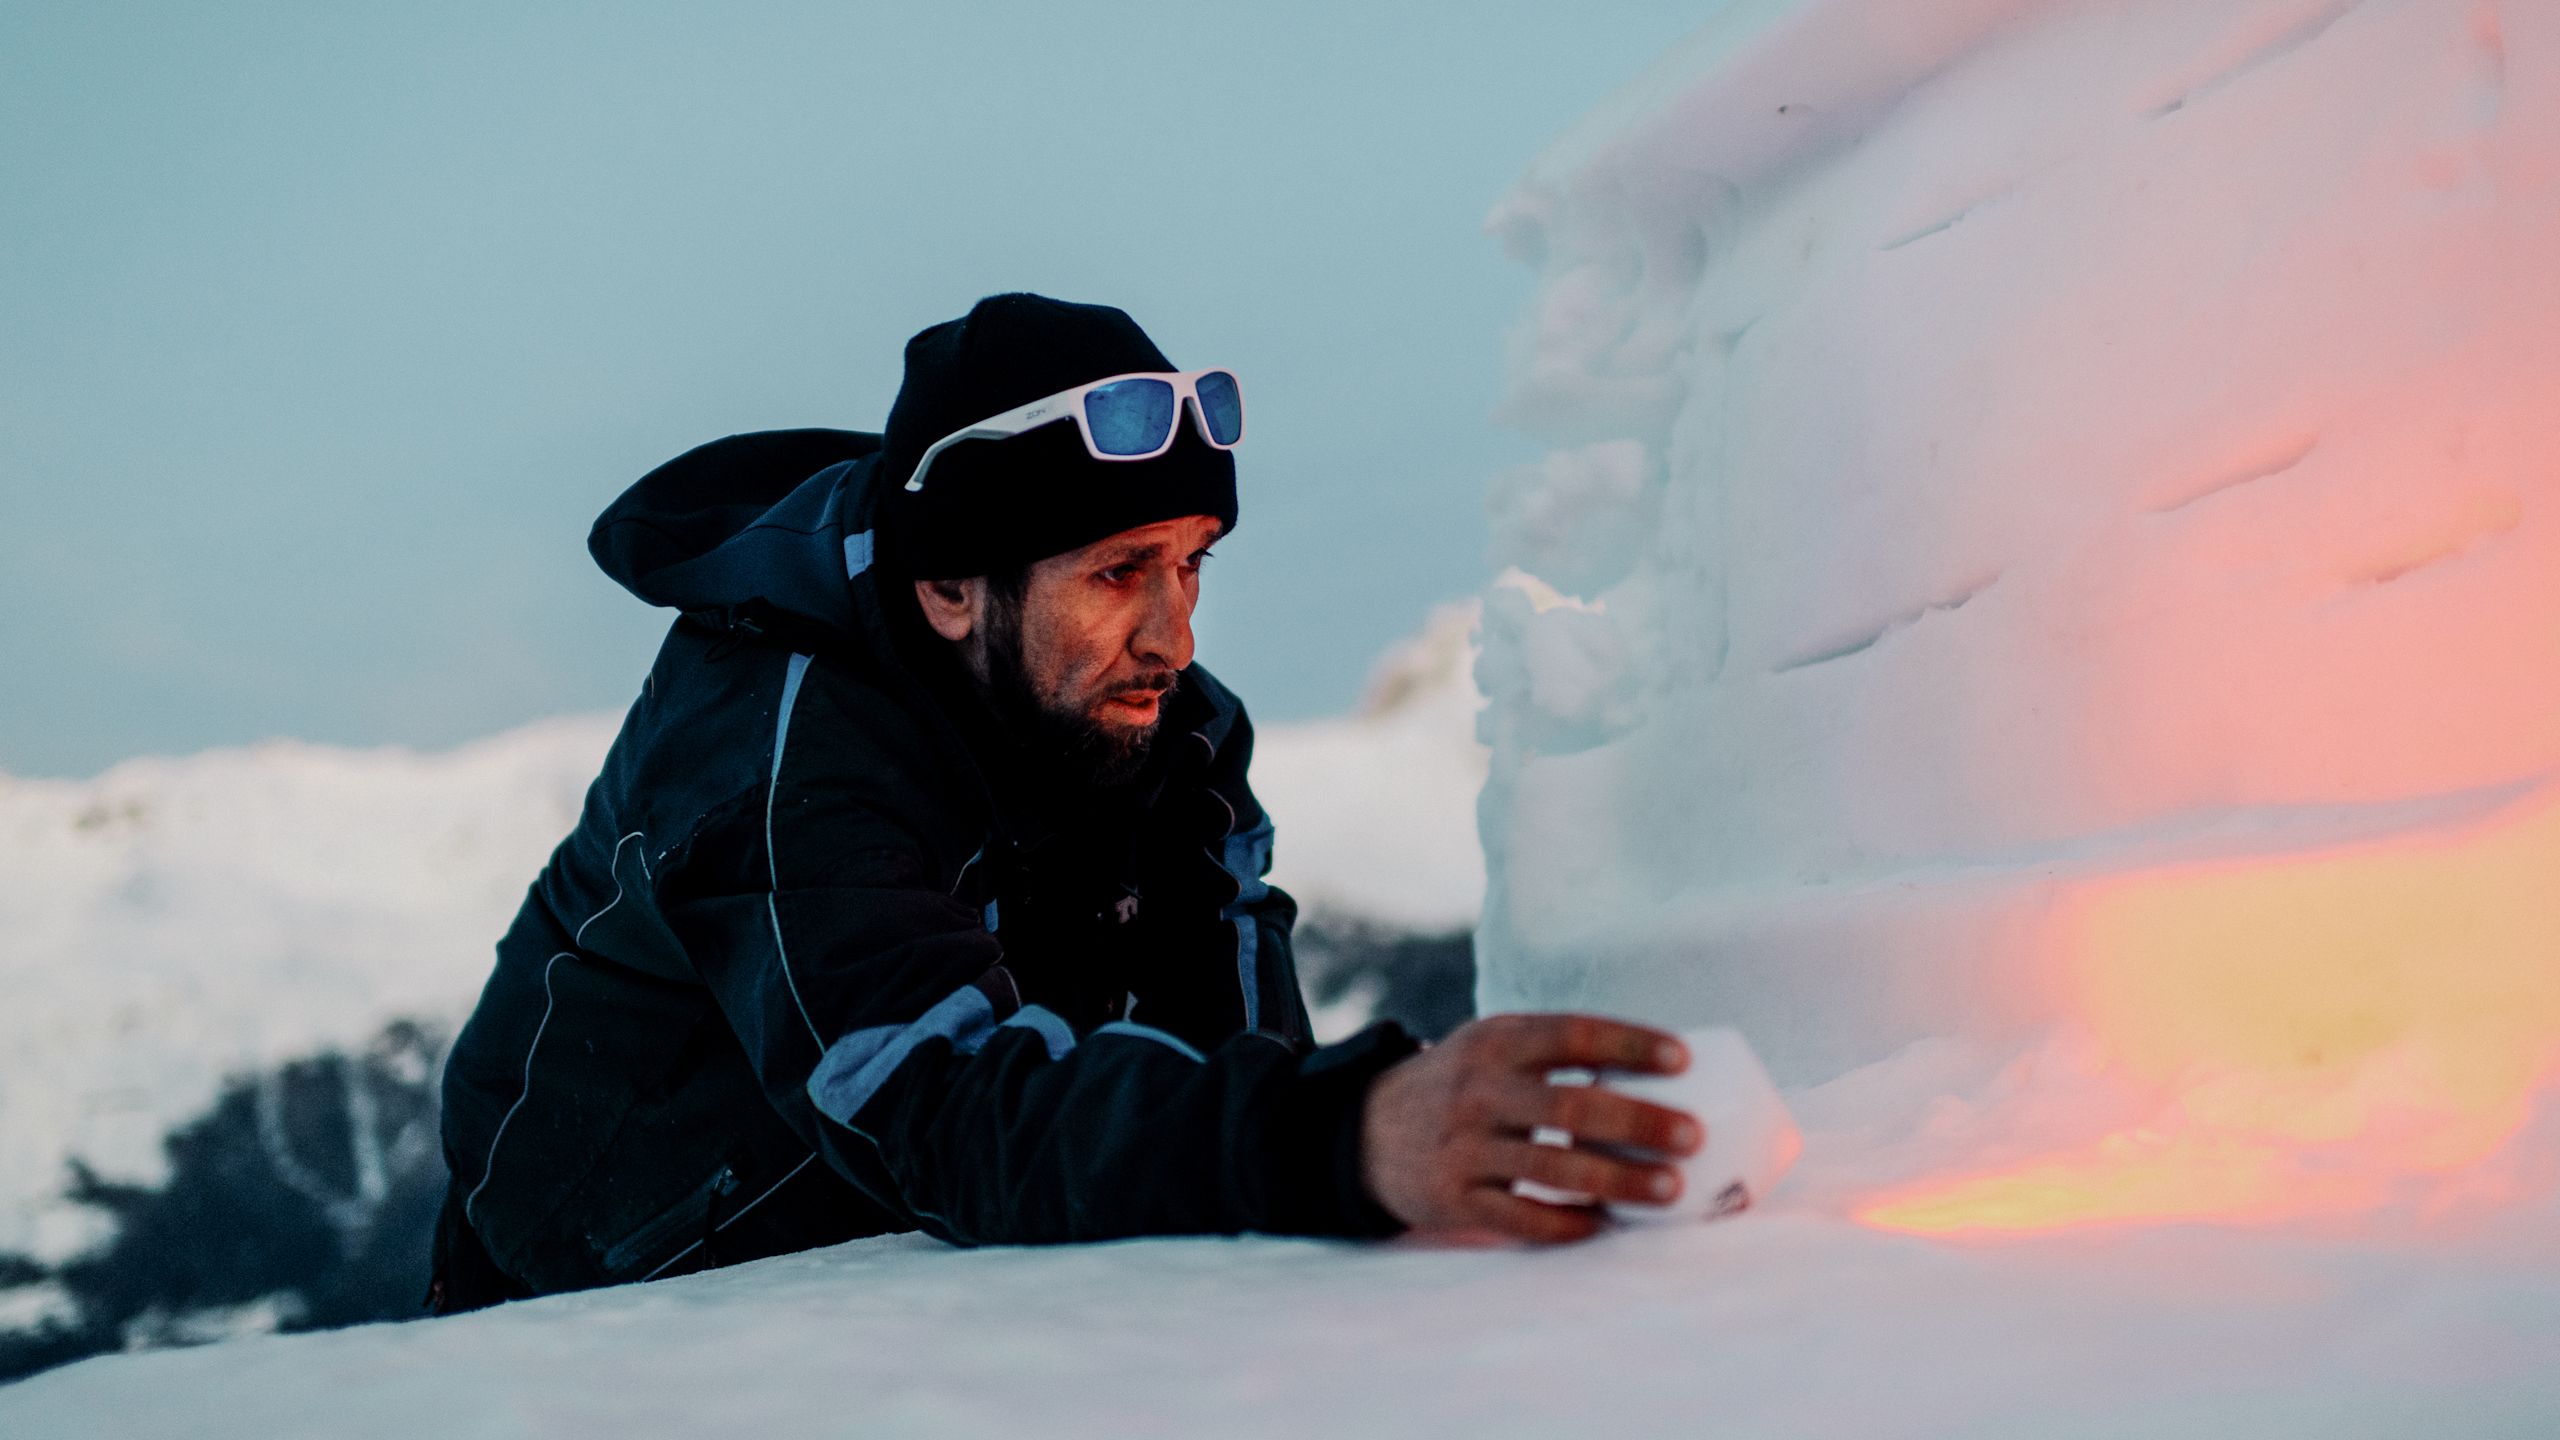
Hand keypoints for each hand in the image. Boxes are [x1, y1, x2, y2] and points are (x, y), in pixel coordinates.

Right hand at [1359, 1013, 1703, 1242]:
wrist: (1367, 1132)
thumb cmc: (1459, 1085)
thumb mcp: (1489, 1046)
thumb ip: (1551, 1050)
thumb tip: (1656, 1066)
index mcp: (1495, 1042)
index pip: (1572, 1034)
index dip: (1630, 1044)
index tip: (1682, 1059)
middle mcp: (1478, 1091)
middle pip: (1571, 1107)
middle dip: (1640, 1122)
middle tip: (1693, 1136)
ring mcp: (1464, 1148)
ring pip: (1555, 1170)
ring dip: (1620, 1181)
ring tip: (1671, 1189)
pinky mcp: (1454, 1198)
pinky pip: (1522, 1218)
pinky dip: (1569, 1223)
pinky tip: (1606, 1224)